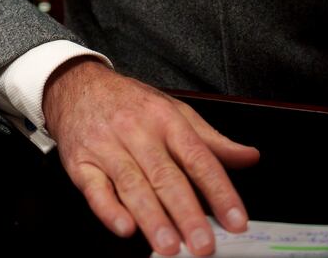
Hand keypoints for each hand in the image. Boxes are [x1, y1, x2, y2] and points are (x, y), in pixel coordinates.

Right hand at [42, 58, 257, 255]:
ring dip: (152, 218)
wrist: (77, 86)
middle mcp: (138, 132)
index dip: (219, 190)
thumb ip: (212, 140)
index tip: (235, 219)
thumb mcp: (175, 112)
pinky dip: (109, 210)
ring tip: (169, 245)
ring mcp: (107, 148)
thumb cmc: (131, 104)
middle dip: (186, 213)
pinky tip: (125, 228)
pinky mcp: (80, 163)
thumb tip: (249, 157)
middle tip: (203, 244)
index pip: (198, 158)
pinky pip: (95, 190)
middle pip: (165, 176)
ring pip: (132, 185)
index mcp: (166, 120)